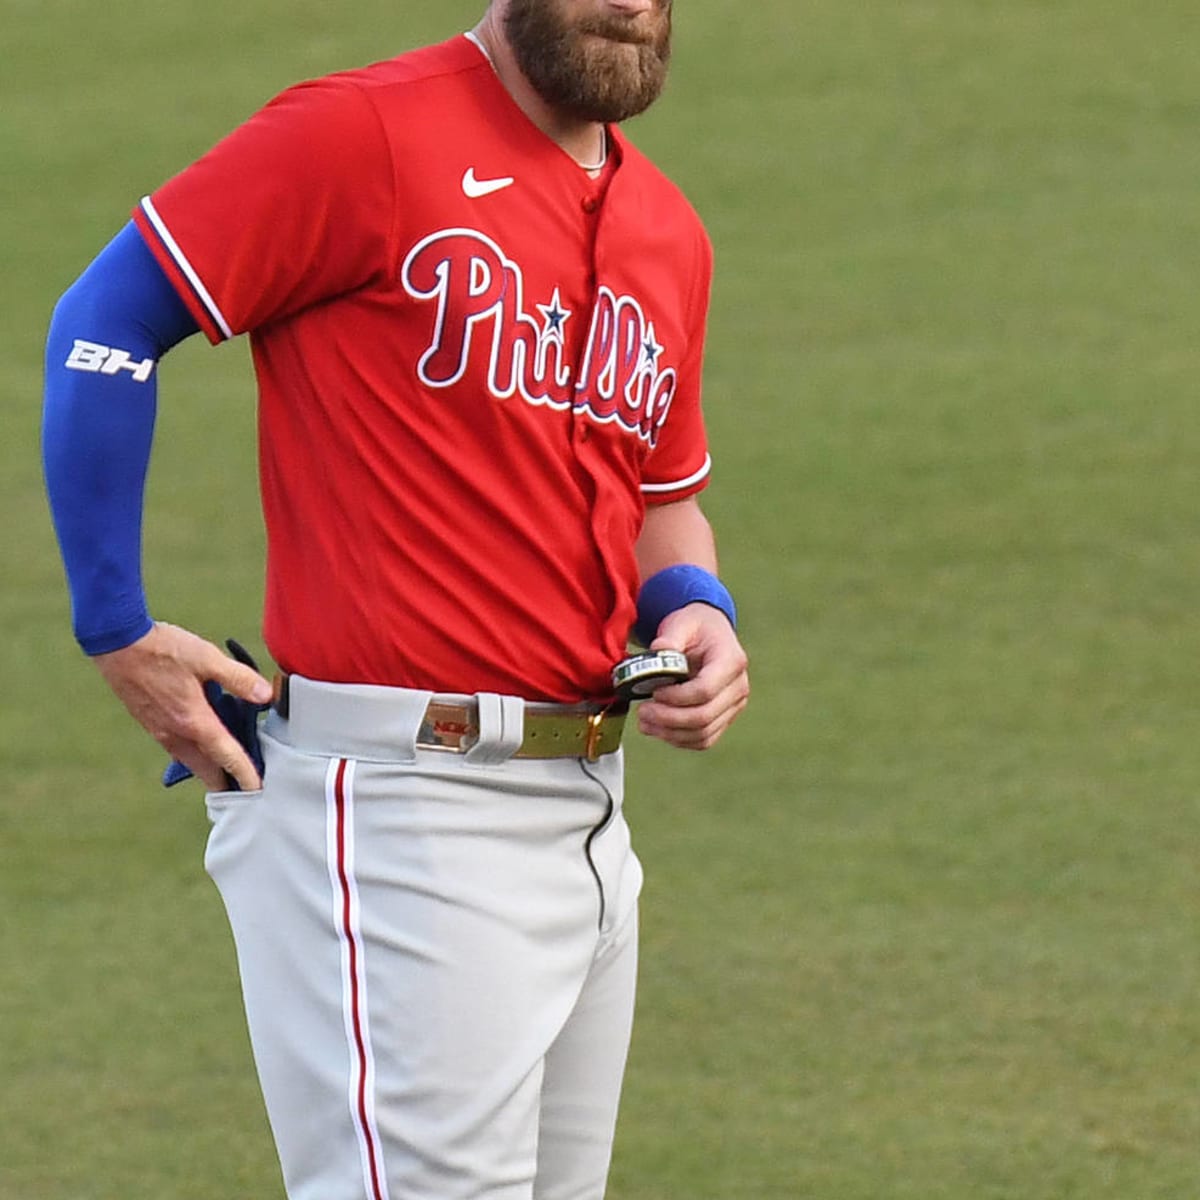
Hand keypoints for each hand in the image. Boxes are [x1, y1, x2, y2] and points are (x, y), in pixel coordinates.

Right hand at [94, 622, 273, 789]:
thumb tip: (266, 696)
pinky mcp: (150, 723)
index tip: (257, 789)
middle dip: (226, 782)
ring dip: (209, 769)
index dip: (244, 774)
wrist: (116, 643)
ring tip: (228, 769)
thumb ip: (238, 678)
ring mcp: (159, 731)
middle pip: (206, 770)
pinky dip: (194, 754)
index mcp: (193, 721)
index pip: (226, 756)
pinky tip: (202, 742)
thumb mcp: (207, 658)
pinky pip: (177, 749)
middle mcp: (175, 733)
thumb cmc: (162, 649)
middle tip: (245, 787)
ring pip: (190, 761)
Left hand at [636, 603, 748, 749]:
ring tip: (644, 722)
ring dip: (670, 733)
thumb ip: (669, 638)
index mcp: (731, 660)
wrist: (708, 633)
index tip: (654, 692)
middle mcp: (738, 686)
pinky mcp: (724, 718)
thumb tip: (656, 653)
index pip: (705, 690)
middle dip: (668, 719)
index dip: (675, 697)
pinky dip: (678, 739)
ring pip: (703, 734)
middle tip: (642, 712)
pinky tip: (658, 729)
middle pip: (704, 716)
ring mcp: (734, 705)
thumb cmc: (694, 627)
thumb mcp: (681, 623)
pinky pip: (703, 739)